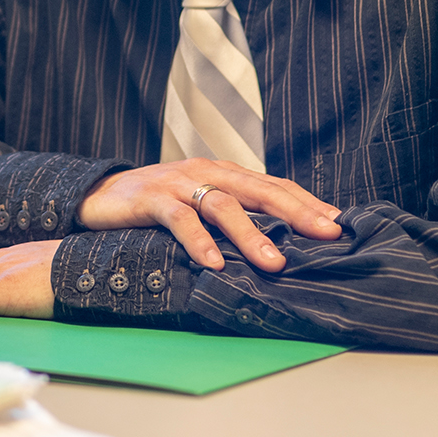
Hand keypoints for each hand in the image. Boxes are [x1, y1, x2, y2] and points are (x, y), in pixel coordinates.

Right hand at [78, 159, 342, 272]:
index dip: (307, 203)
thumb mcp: (200, 204)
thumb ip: (235, 214)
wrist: (98, 194)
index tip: (339, 225)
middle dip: (295, 214)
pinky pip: (179, 218)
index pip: (274, 185)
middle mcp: (206, 172)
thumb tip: (281, 243)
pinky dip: (198, 241)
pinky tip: (213, 263)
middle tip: (325, 236)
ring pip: (223, 205)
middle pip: (258, 190)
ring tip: (274, 264)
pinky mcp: (151, 198)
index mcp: (223, 173)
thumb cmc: (157, 204)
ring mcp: (178, 183)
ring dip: (250, 236)